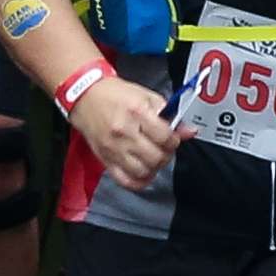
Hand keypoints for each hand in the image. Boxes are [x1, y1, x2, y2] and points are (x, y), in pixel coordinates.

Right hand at [62, 67, 177, 190]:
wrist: (86, 96)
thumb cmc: (116, 95)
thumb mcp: (147, 96)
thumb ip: (170, 114)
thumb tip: (188, 131)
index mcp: (137, 113)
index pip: (165, 137)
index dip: (174, 140)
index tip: (173, 138)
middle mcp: (124, 132)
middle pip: (156, 157)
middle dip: (166, 154)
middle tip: (164, 148)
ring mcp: (113, 148)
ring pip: (142, 171)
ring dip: (154, 168)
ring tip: (154, 158)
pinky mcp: (104, 159)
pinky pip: (124, 180)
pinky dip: (138, 181)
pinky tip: (143, 172)